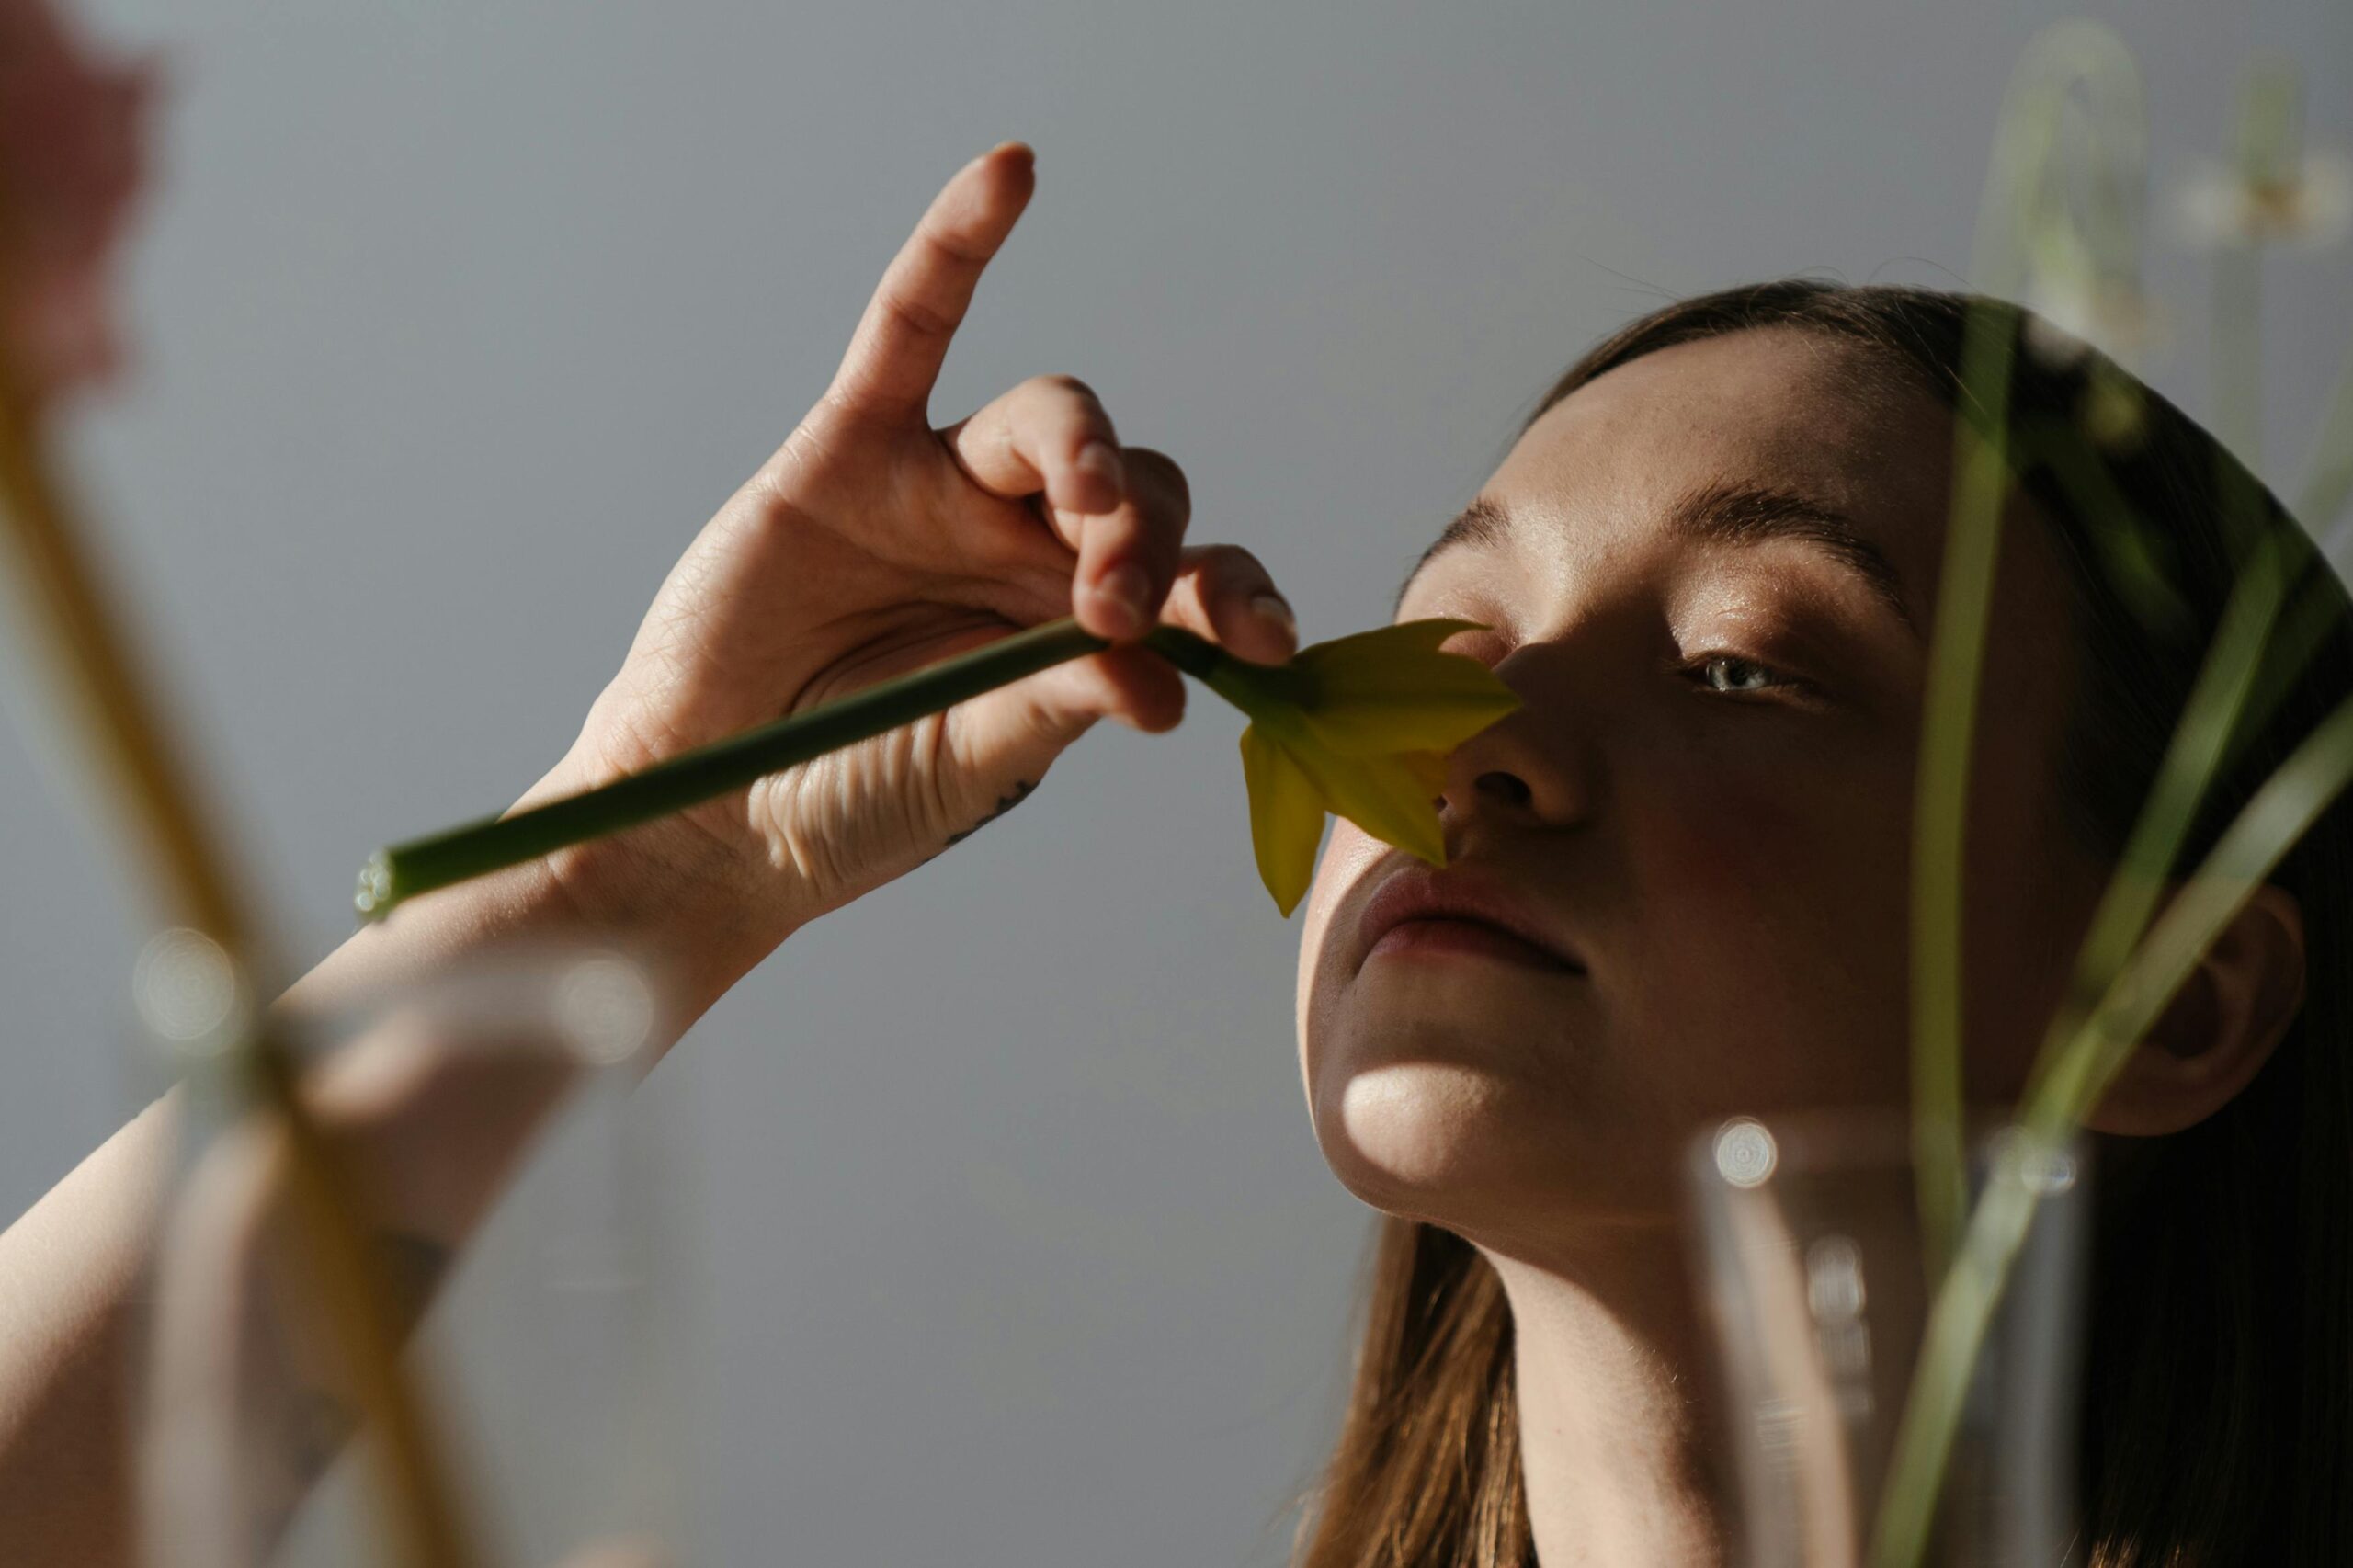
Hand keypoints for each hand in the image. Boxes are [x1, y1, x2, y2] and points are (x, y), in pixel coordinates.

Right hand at [534, 142, 1296, 998]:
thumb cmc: (849, 803)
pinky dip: (955, 247)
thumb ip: (1060, 706)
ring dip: (1087, 454)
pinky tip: (1010, 171)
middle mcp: (1025, 552)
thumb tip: (1165, 685)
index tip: (1264, 643)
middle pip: (1139, 491)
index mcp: (1079, 633)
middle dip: (1147, 540)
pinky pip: (909, 328)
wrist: (708, 818)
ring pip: (1052, 420)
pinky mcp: (850, 451)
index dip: (1238, 596)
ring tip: (1084, 513)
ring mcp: (942, 493)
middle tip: (1115, 609)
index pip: (1193, 584)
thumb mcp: (972, 761)